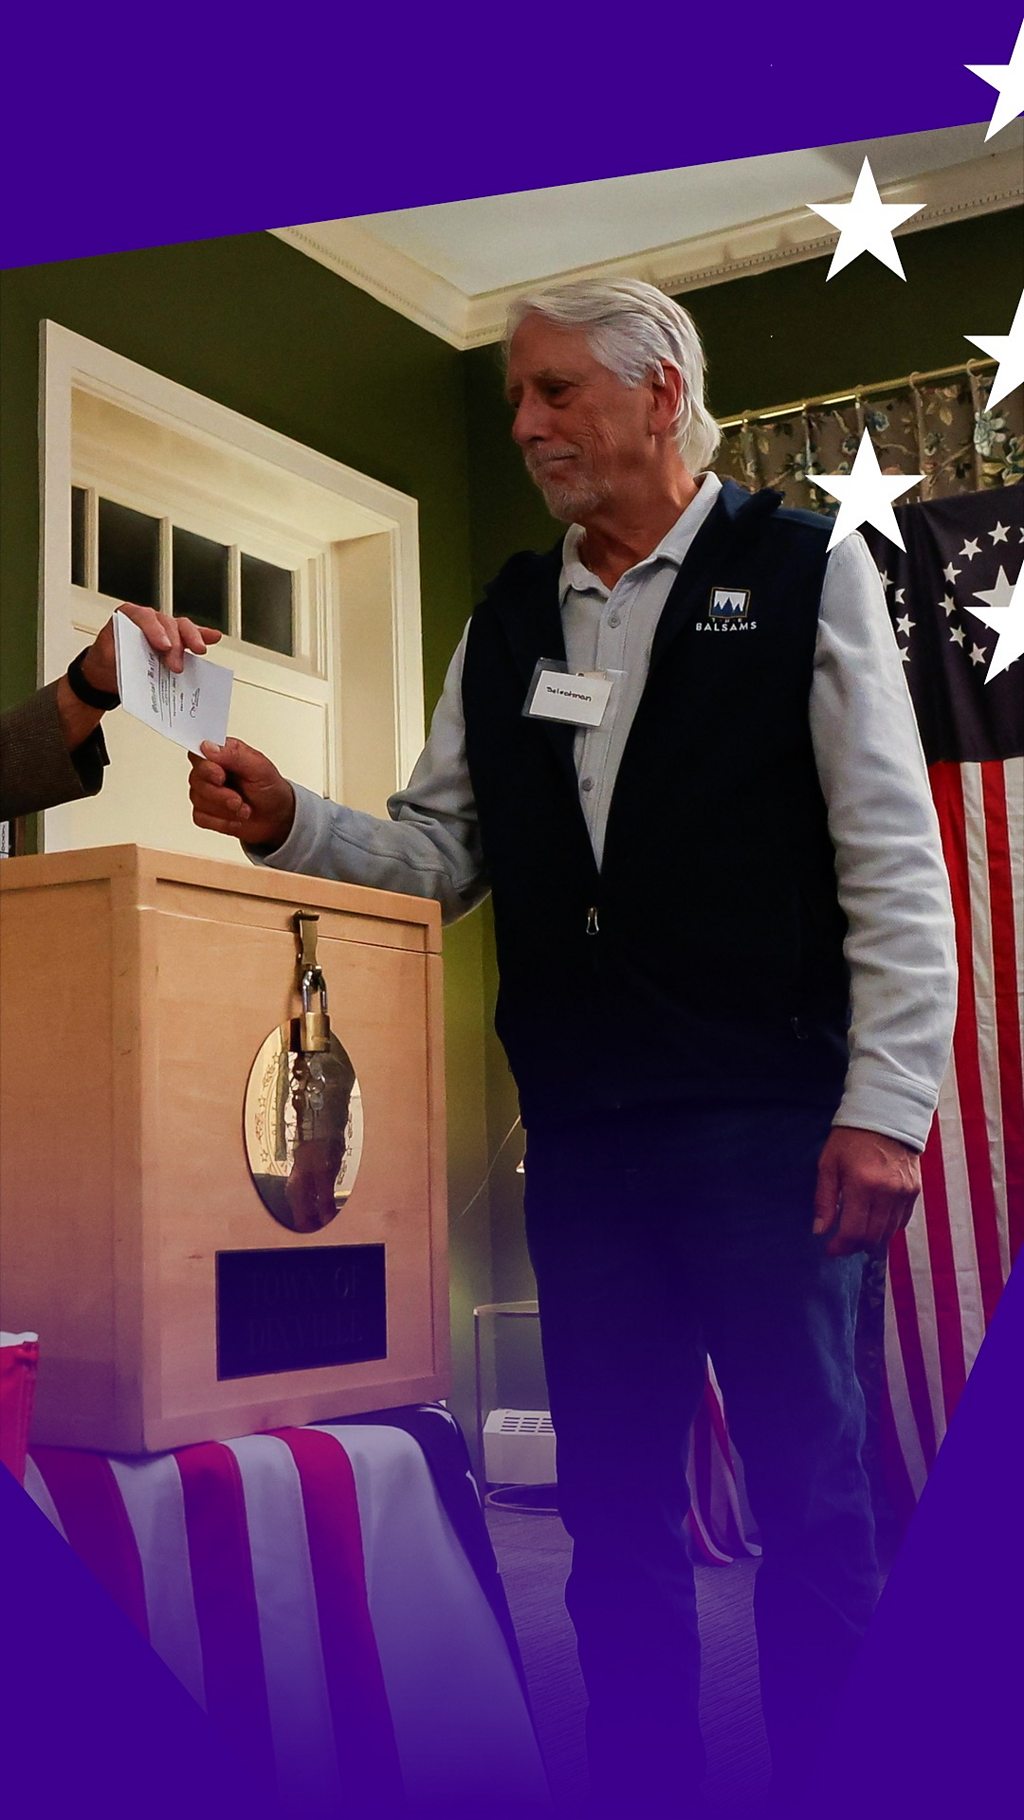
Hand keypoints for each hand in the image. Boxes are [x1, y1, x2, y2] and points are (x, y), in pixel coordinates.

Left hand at [81, 602, 222, 695]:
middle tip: (176, 665)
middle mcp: (148, 619)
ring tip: (199, 651)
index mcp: (127, 616)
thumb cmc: (106, 661)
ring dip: (193, 638)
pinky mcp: (174, 641)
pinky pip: (189, 635)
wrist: (105, 671)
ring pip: (181, 627)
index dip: (156, 631)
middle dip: (175, 644)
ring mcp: (163, 629)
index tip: (163, 647)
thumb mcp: (105, 658)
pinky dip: (202, 635)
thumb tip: (135, 663)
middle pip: (167, 623)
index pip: (144, 617)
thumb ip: (120, 656)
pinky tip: (214, 637)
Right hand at [189, 736, 295, 848]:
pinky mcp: (204, 812)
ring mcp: (206, 792)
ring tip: (243, 808)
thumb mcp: (260, 768)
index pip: (197, 753)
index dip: (206, 767)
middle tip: (239, 799)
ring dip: (225, 809)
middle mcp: (210, 771)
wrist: (276, 817)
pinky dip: (222, 822)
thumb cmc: (269, 789)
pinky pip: (201, 817)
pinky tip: (235, 817)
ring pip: (198, 800)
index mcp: (222, 754)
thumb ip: (234, 754)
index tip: (221, 777)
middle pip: (197, 779)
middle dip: (221, 794)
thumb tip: (208, 747)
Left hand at [812, 1126, 920, 1256]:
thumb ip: (824, 1199)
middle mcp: (887, 1192)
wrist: (886, 1116)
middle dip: (854, 1246)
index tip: (830, 1249)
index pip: (854, 1230)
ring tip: (856, 1235)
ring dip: (871, 1240)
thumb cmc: (851, 1138)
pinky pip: (902, 1222)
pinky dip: (887, 1228)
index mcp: (862, 1184)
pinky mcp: (915, 1191)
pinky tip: (874, 1224)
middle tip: (841, 1244)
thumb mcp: (828, 1164)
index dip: (841, 1246)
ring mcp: (905, 1193)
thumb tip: (819, 1230)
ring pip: (889, 1232)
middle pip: (873, 1237)